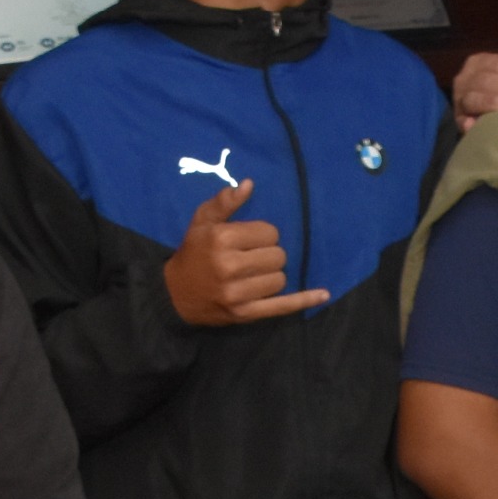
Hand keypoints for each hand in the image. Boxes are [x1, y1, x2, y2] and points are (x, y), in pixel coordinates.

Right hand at [160, 182, 326, 328]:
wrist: (175, 294)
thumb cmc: (193, 253)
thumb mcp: (202, 222)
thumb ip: (225, 202)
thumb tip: (249, 184)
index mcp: (221, 239)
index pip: (269, 233)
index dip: (263, 235)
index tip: (249, 240)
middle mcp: (230, 266)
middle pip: (278, 256)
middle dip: (269, 255)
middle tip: (252, 258)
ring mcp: (238, 293)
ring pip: (280, 279)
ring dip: (272, 275)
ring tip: (254, 274)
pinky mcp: (245, 314)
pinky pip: (282, 306)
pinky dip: (304, 300)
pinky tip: (323, 294)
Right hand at [452, 46, 497, 128]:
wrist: (487, 110)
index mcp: (478, 63)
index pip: (496, 63)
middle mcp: (465, 79)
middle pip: (484, 80)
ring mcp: (460, 100)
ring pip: (471, 99)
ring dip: (486, 100)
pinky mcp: (460, 120)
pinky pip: (461, 121)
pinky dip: (465, 122)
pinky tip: (472, 124)